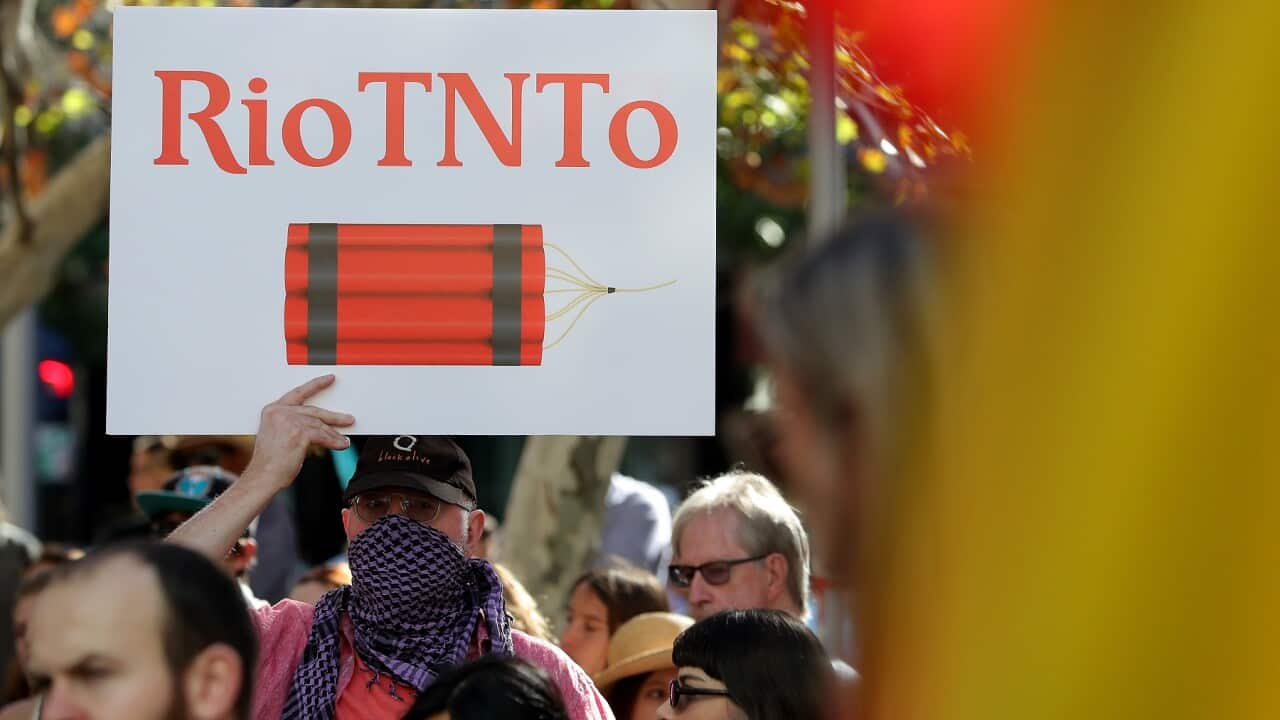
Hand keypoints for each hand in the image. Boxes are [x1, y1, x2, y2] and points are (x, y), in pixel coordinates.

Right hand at [243, 375, 353, 491]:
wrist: (263, 476)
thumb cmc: (270, 461)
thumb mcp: (278, 436)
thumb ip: (293, 425)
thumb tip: (318, 426)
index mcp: (273, 410)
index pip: (298, 393)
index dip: (316, 385)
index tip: (329, 379)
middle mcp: (280, 412)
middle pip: (313, 411)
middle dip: (333, 417)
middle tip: (348, 418)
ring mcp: (289, 421)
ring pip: (320, 425)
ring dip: (334, 434)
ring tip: (344, 439)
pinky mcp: (299, 433)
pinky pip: (323, 436)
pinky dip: (334, 442)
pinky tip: (341, 445)